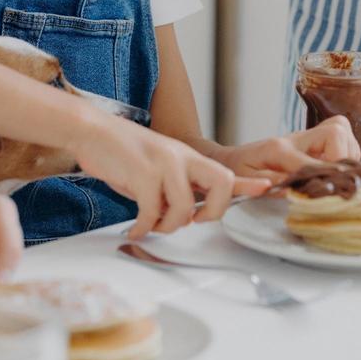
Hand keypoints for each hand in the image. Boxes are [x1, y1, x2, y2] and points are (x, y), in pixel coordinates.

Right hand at [67, 111, 269, 237]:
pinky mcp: (142, 174)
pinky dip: (142, 227)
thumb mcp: (158, 166)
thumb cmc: (124, 153)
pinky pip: (151, 212)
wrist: (93, 131)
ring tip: (152, 224)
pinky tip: (134, 229)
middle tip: (192, 222)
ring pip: (184, 208)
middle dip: (214, 212)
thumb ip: (177, 185)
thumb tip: (191, 213)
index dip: (247, 183)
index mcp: (188, 157)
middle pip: (222, 184)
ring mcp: (164, 164)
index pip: (226, 171)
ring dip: (167, 225)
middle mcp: (182, 158)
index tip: (267, 187)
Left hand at [214, 117, 360, 179]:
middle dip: (345, 155)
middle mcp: (296, 138)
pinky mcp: (313, 141)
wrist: (231, 159)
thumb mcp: (246, 181)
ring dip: (348, 155)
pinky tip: (337, 170)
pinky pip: (342, 137)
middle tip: (338, 178)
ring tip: (338, 175)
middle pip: (335, 130)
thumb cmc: (238, 171)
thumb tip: (293, 189)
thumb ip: (269, 185)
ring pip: (342, 131)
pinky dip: (347, 154)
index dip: (326, 176)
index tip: (333, 190)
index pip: (310, 160)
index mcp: (279, 149)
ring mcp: (306, 138)